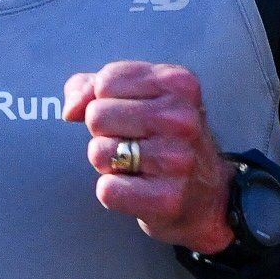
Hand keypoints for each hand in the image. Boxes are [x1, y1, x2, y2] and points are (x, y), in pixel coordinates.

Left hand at [61, 60, 233, 251]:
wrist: (209, 196)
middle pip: (97, 116)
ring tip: (137, 166)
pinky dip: (113, 192)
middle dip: (105, 133)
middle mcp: (182, 118)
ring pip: (98, 153)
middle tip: (133, 144)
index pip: (106, 81)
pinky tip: (138, 188)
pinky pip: (107, 190)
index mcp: (178, 84)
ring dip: (109, 164)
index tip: (129, 116)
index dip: (104, 101)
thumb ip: (95, 87)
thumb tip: (70, 108)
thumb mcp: (141, 97)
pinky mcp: (166, 197)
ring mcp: (176, 159)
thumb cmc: (167, 141)